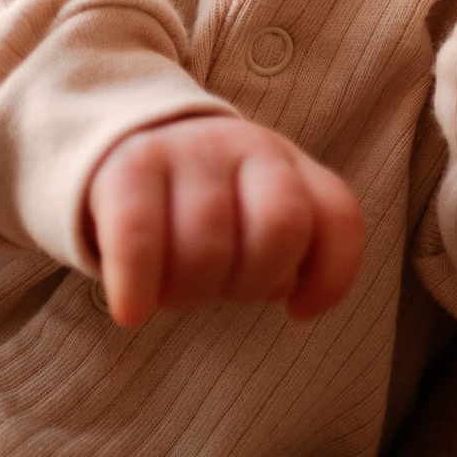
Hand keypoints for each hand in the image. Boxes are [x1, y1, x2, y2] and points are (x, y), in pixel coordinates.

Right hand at [86, 116, 364, 326]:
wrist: (119, 145)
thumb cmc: (198, 205)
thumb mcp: (253, 216)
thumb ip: (286, 248)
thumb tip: (292, 294)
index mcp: (288, 164)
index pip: (337, 216)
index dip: (330, 278)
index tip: (297, 311)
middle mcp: (246, 145)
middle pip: (278, 229)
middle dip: (252, 282)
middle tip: (219, 287)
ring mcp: (188, 150)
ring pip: (207, 246)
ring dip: (188, 292)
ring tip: (172, 288)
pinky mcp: (129, 166)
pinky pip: (139, 241)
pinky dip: (138, 290)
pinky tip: (132, 310)